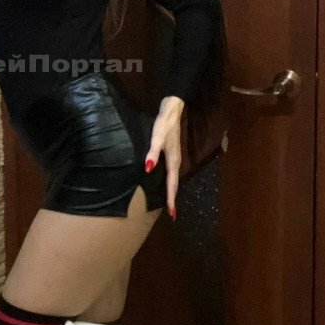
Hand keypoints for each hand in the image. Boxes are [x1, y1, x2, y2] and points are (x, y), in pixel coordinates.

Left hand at [144, 96, 184, 218]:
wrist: (172, 111)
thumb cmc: (164, 125)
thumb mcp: (157, 138)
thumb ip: (152, 153)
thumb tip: (148, 169)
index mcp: (173, 161)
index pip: (172, 184)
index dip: (171, 198)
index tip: (172, 213)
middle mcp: (176, 162)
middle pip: (174, 184)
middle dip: (173, 198)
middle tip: (172, 213)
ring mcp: (175, 157)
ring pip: (173, 179)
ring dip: (172, 191)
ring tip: (169, 202)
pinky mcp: (172, 153)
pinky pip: (172, 173)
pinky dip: (170, 182)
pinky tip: (166, 182)